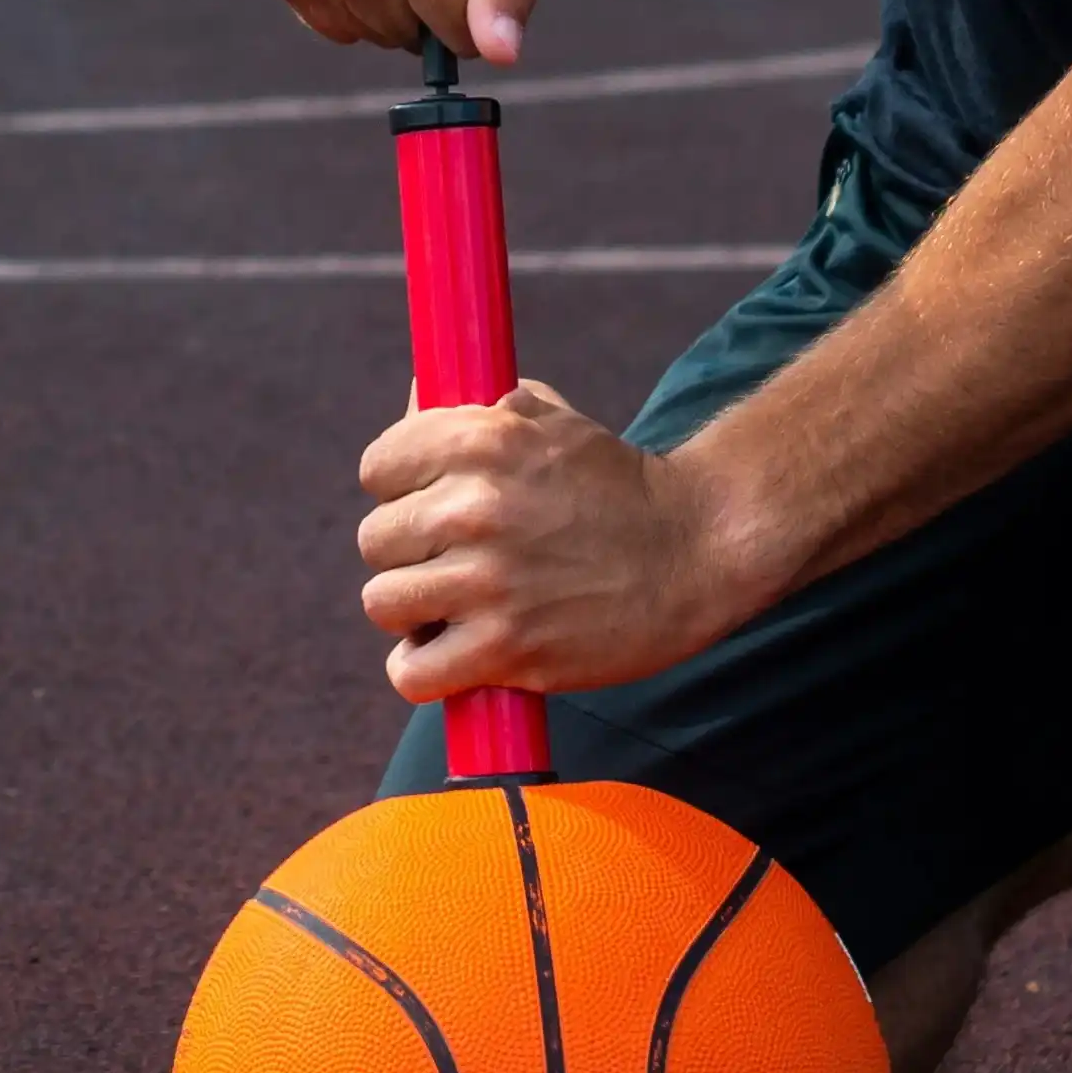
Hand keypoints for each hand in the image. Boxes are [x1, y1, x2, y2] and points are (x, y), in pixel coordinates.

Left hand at [356, 380, 745, 701]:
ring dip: (413, 610)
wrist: (696, 548)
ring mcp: (488, 580)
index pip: (378, 468)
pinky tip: (449, 656)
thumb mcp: (548, 421)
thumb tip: (410, 400)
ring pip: (383, 602)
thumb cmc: (617, 484)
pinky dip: (422, 671)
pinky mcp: (507, 647)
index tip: (427, 506)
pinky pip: (412, 672)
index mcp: (479, 439)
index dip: (400, 489)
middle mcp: (474, 505)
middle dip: (408, 552)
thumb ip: (473, 411)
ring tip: (452, 608)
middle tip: (451, 561)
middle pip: (375, 539)